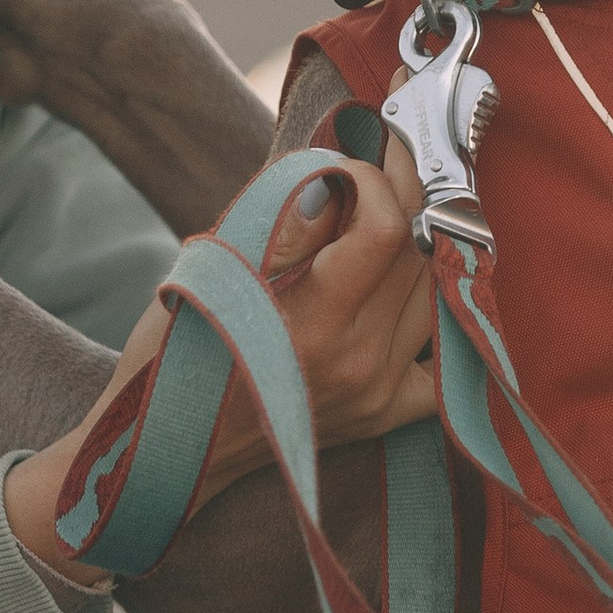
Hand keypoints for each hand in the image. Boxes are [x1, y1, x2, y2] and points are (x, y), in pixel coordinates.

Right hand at [3, 158, 432, 583]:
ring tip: (384, 211)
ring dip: (416, 243)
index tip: (349, 158)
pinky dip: (432, 311)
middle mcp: (353, 360)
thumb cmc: (174, 355)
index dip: (375, 175)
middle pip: (417, 250)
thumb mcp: (208, 273)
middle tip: (381, 159)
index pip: (384, 227)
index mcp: (306, 322)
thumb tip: (334, 174)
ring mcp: (377, 391)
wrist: (169, 454)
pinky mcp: (387, 413)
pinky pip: (444, 352)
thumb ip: (281, 223)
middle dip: (401, 194)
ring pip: (434, 289)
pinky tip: (406, 283)